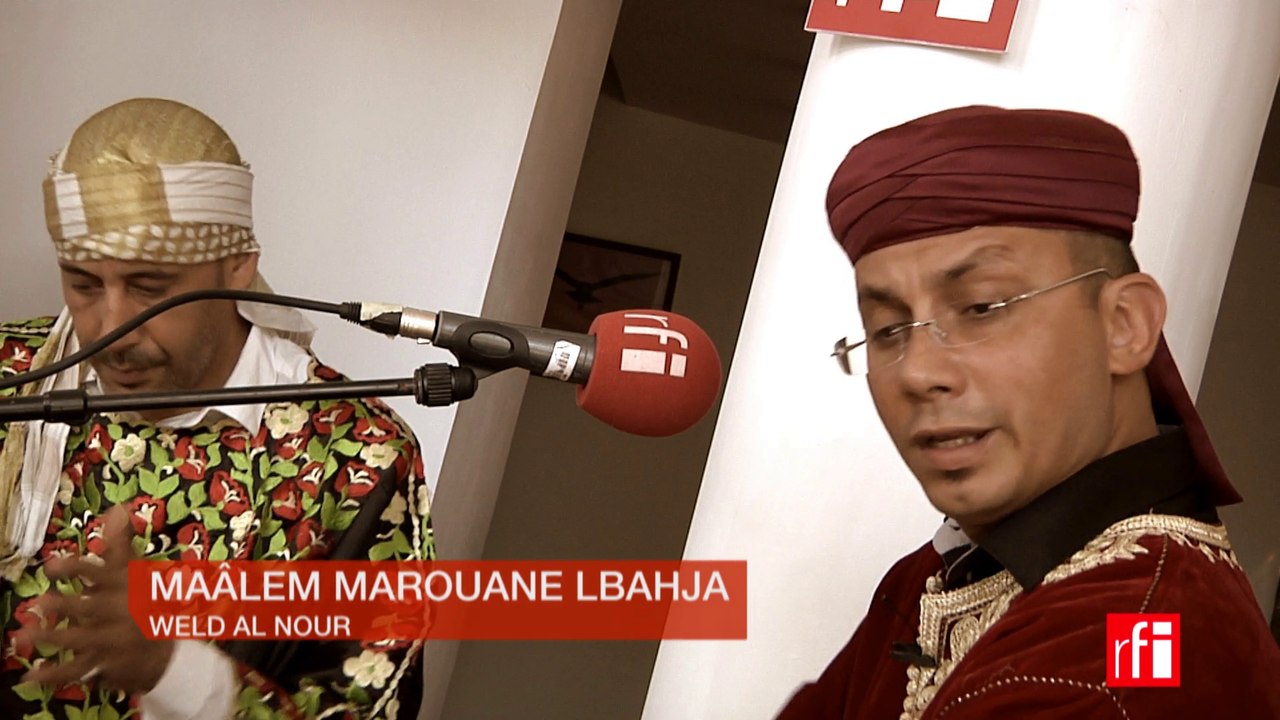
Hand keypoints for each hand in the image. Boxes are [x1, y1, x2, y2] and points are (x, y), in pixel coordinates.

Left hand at [17, 505, 174, 693]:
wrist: (169, 651)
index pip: (102, 574)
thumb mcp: (136, 572)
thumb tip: (118, 506)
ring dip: (54, 638)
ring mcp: (113, 640)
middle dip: (68, 606)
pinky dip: (54, 674)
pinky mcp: (105, 664)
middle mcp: (121, 614)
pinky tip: (32, 674)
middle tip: (42, 602)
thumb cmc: (146, 604)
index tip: (54, 565)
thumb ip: (121, 543)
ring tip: (26, 634)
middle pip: (92, 608)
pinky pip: (77, 669)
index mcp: (127, 588)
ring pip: (81, 639)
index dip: (78, 569)